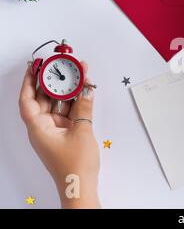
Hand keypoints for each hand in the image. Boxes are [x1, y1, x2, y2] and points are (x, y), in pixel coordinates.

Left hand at [19, 62, 99, 208]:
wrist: (81, 186)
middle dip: (54, 82)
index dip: (29, 82)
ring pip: (59, 104)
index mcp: (38, 128)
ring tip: (79, 74)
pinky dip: (76, 102)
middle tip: (62, 65)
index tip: (35, 66)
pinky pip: (69, 113)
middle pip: (45, 99)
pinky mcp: (66, 134)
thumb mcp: (82, 131)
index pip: (27, 100)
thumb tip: (87, 91)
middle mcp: (44, 128)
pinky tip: (85, 91)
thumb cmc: (74, 166)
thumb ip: (85, 108)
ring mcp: (55, 130)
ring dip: (69, 91)